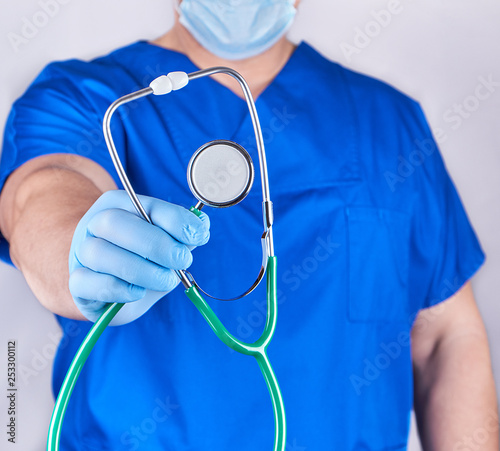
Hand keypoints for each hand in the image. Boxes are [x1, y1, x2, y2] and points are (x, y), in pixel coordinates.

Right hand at [68, 190, 209, 324]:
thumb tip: (202, 226)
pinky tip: (137, 292)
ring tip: (166, 280)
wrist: (113, 289)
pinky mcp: (77, 283)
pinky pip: (88, 282)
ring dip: (142, 270)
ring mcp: (82, 252)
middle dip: (157, 244)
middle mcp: (95, 224)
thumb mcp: (166, 241)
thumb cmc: (142, 259)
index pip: (145, 205)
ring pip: (100, 253)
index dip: (177, 221)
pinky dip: (119, 289)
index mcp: (119, 204)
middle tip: (183, 260)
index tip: (199, 236)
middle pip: (114, 223)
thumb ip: (184, 233)